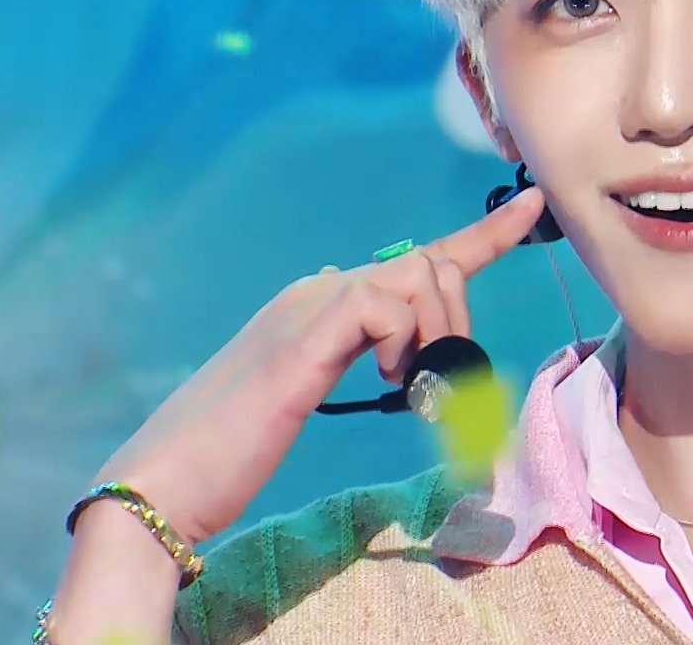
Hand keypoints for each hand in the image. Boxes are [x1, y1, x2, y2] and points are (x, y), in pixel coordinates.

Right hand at [86, 188, 548, 545]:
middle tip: (434, 394)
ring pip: (420, 275)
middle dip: (458, 326)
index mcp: (319, 302)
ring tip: (409, 394)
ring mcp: (306, 305)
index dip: (483, 234)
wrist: (160, 484)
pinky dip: (405, 344)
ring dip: (438, 337)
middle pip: (432, 264)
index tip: (532, 209)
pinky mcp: (302, 336)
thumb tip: (388, 342)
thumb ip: (342, 358)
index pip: (416, 257)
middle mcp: (316, 289)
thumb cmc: (226, 454)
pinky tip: (387, 385)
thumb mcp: (302, 396)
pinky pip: (387, 306)